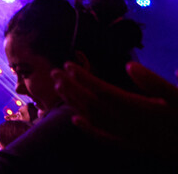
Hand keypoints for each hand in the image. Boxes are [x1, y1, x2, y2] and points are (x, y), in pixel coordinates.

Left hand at [52, 61, 177, 159]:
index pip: (104, 91)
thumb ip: (155, 83)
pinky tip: (75, 121)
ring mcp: (130, 137)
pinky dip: (89, 130)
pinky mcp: (134, 146)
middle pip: (93, 104)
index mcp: (141, 109)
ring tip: (58, 88)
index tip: (68, 64)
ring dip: (74, 103)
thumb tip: (130, 66)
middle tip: (54, 72)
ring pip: (96, 120)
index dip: (84, 78)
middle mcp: (131, 124)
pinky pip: (106, 138)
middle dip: (72, 87)